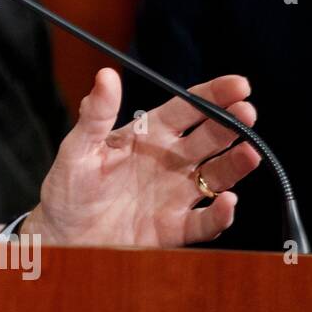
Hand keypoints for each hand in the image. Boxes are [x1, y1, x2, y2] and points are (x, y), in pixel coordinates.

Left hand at [24, 69, 260, 246]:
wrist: (61, 236)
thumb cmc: (67, 190)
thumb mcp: (77, 149)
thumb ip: (96, 115)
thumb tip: (106, 75)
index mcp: (147, 136)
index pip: (187, 109)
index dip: (213, 95)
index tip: (239, 84)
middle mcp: (168, 162)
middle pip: (209, 138)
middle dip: (231, 124)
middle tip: (248, 112)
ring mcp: (175, 194)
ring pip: (216, 176)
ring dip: (235, 164)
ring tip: (250, 153)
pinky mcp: (175, 228)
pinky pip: (205, 221)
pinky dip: (221, 214)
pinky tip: (228, 202)